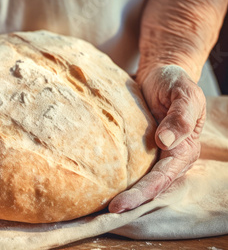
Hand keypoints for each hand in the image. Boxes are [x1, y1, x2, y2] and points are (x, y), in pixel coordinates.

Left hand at [109, 65, 205, 212]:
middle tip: (108, 211)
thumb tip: (166, 142)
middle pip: (149, 186)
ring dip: (122, 193)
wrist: (160, 72)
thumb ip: (180, 116)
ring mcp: (153, 154)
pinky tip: (100, 184)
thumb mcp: (184, 93)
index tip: (120, 204)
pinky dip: (117, 177)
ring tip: (100, 206)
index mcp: (184, 150)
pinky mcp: (138, 148)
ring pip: (138, 179)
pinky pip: (128, 165)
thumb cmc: (174, 81)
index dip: (142, 193)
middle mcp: (169, 157)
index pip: (162, 178)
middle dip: (131, 200)